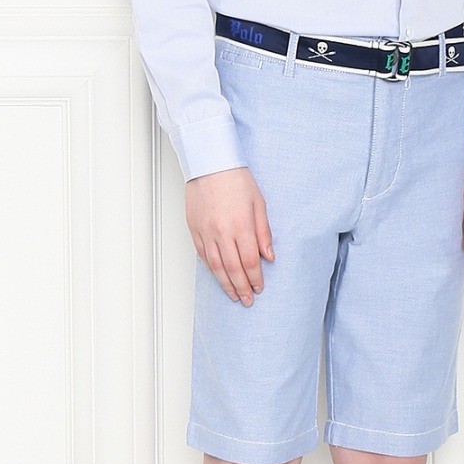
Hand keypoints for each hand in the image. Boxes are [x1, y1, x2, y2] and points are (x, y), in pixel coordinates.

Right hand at [185, 166, 273, 304]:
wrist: (210, 162)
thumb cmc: (236, 178)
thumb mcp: (259, 203)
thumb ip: (264, 232)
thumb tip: (269, 256)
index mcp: (241, 225)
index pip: (251, 261)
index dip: (256, 278)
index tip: (260, 288)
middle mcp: (222, 232)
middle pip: (233, 268)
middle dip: (242, 287)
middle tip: (248, 300)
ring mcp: (206, 231)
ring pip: (215, 266)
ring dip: (225, 284)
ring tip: (233, 295)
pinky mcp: (194, 228)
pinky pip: (202, 254)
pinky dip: (211, 269)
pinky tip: (217, 276)